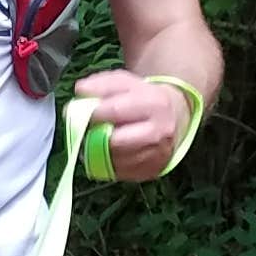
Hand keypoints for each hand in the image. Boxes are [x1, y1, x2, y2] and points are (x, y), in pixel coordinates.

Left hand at [72, 65, 192, 182]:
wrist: (174, 118)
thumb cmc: (143, 99)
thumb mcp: (125, 83)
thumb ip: (101, 84)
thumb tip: (80, 91)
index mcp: (155, 104)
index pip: (116, 110)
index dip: (93, 113)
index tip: (81, 112)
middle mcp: (159, 132)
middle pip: (114, 141)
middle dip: (96, 135)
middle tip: (90, 129)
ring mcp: (157, 155)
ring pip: (114, 159)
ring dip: (100, 151)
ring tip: (102, 138)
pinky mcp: (151, 172)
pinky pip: (118, 172)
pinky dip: (109, 162)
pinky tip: (113, 150)